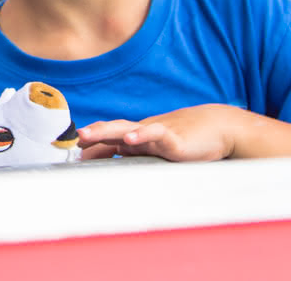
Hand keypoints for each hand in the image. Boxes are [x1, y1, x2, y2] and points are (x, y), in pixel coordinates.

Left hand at [77, 104, 241, 161]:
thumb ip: (140, 155)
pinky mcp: (173, 137)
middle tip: (72, 141)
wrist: (218, 127)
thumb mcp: (160, 150)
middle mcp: (143, 132)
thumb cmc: (188, 139)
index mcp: (139, 136)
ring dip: (104, 131)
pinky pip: (154, 133)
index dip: (92, 144)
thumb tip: (116, 162)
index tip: (73, 155)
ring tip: (86, 135)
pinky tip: (128, 140)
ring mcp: (156, 132)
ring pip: (125, 128)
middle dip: (91, 135)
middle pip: (112, 129)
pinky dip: (140, 135)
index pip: (110, 138)